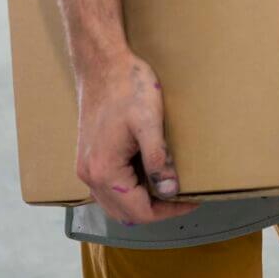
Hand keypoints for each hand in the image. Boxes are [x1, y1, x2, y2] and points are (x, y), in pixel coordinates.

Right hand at [75, 51, 190, 223]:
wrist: (101, 64)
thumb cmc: (127, 87)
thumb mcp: (149, 122)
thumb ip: (158, 159)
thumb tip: (169, 191)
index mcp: (105, 171)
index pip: (139, 211)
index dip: (169, 210)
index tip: (192, 200)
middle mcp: (90, 174)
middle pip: (125, 213)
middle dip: (156, 210)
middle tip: (182, 197)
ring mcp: (86, 166)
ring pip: (114, 203)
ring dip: (141, 202)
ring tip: (167, 187)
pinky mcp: (88, 156)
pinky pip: (107, 188)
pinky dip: (128, 191)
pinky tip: (146, 175)